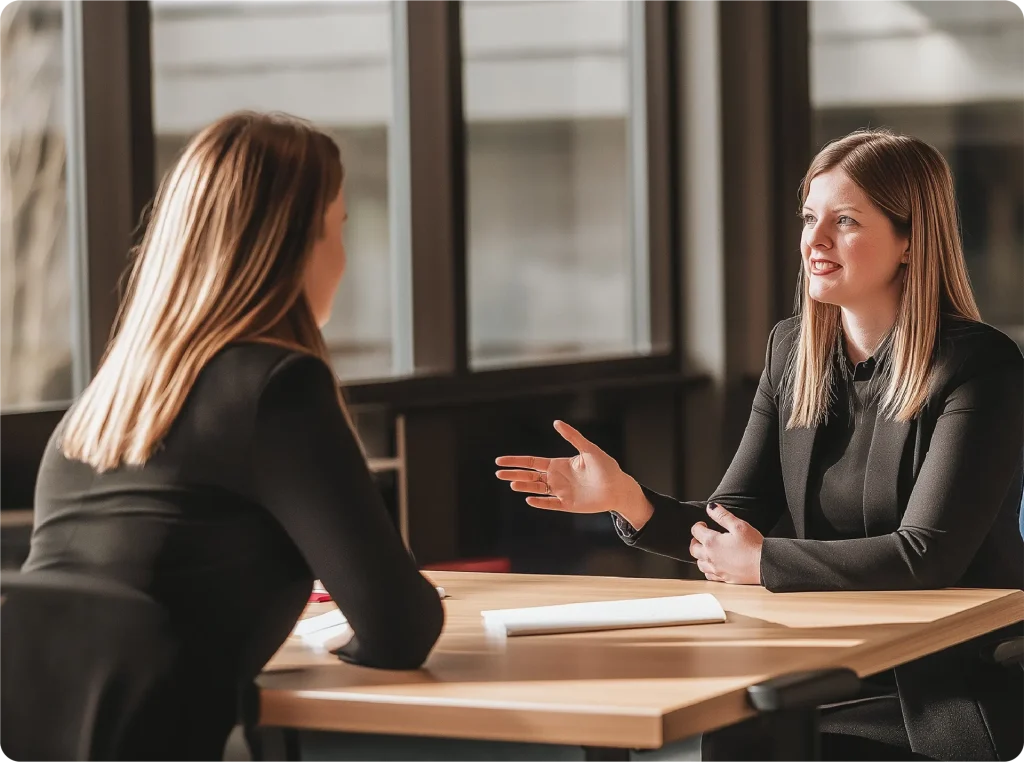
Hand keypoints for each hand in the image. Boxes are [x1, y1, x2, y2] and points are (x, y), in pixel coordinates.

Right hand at [495, 420, 652, 528]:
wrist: (619, 487)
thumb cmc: (606, 467)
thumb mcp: (589, 449)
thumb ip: (572, 437)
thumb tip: (556, 422)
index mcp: (559, 464)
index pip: (532, 462)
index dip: (516, 461)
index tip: (500, 461)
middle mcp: (557, 478)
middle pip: (530, 476)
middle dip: (514, 474)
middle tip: (497, 473)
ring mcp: (561, 492)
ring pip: (538, 489)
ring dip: (525, 486)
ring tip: (512, 484)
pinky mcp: (568, 505)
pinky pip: (551, 504)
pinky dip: (540, 502)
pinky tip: (529, 499)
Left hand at [689, 503, 763, 584]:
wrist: (765, 566)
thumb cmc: (753, 546)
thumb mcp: (739, 525)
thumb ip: (722, 515)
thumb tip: (710, 507)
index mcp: (712, 542)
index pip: (696, 531)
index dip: (698, 525)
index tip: (704, 524)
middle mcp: (710, 557)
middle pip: (693, 549)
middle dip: (695, 541)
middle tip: (701, 537)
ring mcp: (716, 569)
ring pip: (699, 563)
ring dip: (700, 556)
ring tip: (706, 550)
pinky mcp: (724, 578)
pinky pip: (709, 575)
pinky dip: (708, 569)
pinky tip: (714, 565)